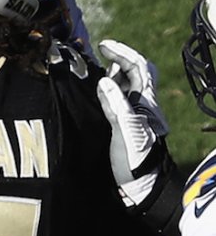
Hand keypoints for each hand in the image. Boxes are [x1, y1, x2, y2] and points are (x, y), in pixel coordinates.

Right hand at [97, 39, 168, 207]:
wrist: (141, 190)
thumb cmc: (137, 161)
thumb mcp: (127, 131)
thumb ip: (116, 105)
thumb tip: (103, 80)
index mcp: (146, 103)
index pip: (138, 67)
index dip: (122, 52)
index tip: (103, 46)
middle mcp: (141, 106)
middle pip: (133, 74)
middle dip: (116, 60)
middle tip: (96, 54)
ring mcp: (132, 117)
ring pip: (123, 87)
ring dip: (108, 75)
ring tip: (88, 70)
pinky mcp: (121, 128)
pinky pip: (112, 102)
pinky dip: (101, 93)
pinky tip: (87, 95)